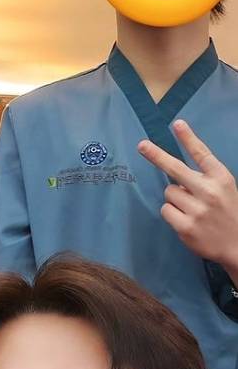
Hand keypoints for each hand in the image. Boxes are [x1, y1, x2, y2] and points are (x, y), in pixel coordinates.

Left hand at [138, 120, 237, 269]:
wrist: (237, 244)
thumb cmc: (227, 213)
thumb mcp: (225, 188)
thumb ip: (204, 179)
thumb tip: (174, 176)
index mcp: (221, 178)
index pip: (202, 153)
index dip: (188, 138)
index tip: (176, 124)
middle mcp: (209, 191)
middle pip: (175, 169)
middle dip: (157, 156)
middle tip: (141, 145)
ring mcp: (197, 209)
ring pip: (168, 193)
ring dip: (174, 198)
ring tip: (191, 208)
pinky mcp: (185, 226)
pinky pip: (165, 210)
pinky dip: (172, 214)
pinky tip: (186, 220)